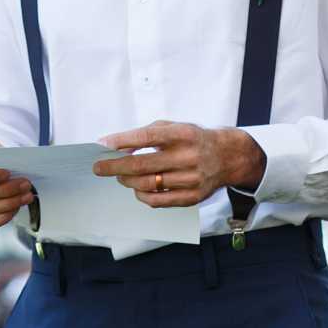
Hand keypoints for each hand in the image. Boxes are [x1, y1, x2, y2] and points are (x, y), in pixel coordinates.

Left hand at [94, 123, 264, 208]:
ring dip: (128, 180)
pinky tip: (137, 189)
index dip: (122, 141)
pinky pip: (159, 201)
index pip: (147, 137)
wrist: (227, 156)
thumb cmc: (193, 140)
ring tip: (120, 176)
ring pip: (148, 184)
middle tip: (99, 167)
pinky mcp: (192, 197)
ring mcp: (190, 178)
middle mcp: (188, 156)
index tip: (103, 144)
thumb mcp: (175, 127)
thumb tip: (118, 146)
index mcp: (183, 134)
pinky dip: (142, 195)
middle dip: (116, 166)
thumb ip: (148, 134)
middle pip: (143, 164)